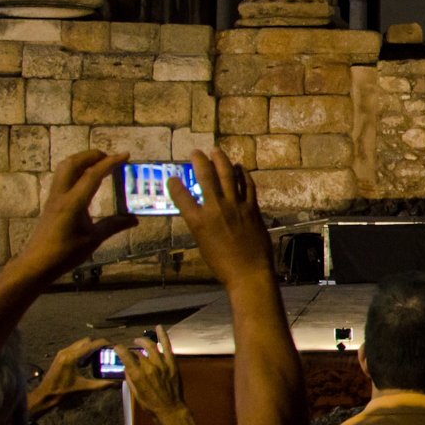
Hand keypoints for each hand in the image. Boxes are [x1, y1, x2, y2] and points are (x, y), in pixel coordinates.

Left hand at [20, 150, 137, 277]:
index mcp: (73, 203)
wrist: (37, 263)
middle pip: (74, 163)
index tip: (126, 156)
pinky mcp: (52, 201)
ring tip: (100, 163)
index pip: (93, 175)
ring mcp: (54, 196)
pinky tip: (87, 178)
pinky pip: (63, 176)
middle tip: (111, 158)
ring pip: (65, 167)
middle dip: (93, 155)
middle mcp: (61, 195)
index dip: (110, 162)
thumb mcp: (93, 240)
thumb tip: (135, 219)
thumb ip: (114, 225)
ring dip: (83, 160)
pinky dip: (77, 170)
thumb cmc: (65, 253)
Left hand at [25, 335, 114, 417]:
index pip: (90, 345)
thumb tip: (114, 384)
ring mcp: (62, 353)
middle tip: (104, 355)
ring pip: (79, 345)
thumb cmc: (63, 391)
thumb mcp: (83, 387)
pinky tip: (85, 364)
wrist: (45, 395)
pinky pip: (74, 349)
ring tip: (95, 360)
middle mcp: (66, 352)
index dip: (102, 344)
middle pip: (85, 341)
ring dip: (88, 349)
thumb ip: (100, 385)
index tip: (112, 346)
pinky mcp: (60, 357)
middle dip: (95, 346)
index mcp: (71, 357)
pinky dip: (82, 352)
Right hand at [115, 325, 185, 417]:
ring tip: (139, 340)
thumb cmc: (149, 403)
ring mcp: (162, 364)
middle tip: (131, 347)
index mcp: (137, 375)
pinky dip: (163, 336)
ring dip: (144, 341)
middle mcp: (149, 367)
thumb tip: (127, 367)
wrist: (169, 408)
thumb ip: (130, 377)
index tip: (117, 346)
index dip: (120, 349)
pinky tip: (159, 328)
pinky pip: (167, 346)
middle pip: (138, 352)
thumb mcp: (134, 392)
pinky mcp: (171, 363)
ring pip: (151, 346)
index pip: (126, 356)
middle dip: (132, 348)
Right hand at [173, 150, 274, 289]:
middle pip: (206, 177)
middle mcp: (215, 209)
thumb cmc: (222, 265)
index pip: (181, 197)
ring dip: (221, 160)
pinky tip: (240, 168)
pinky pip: (247, 185)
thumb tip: (203, 212)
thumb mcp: (203, 244)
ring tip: (216, 151)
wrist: (249, 272)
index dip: (174, 185)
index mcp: (198, 221)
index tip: (172, 178)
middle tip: (196, 152)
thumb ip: (202, 224)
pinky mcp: (252, 208)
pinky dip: (243, 174)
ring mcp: (236, 206)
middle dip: (199, 161)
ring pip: (228, 175)